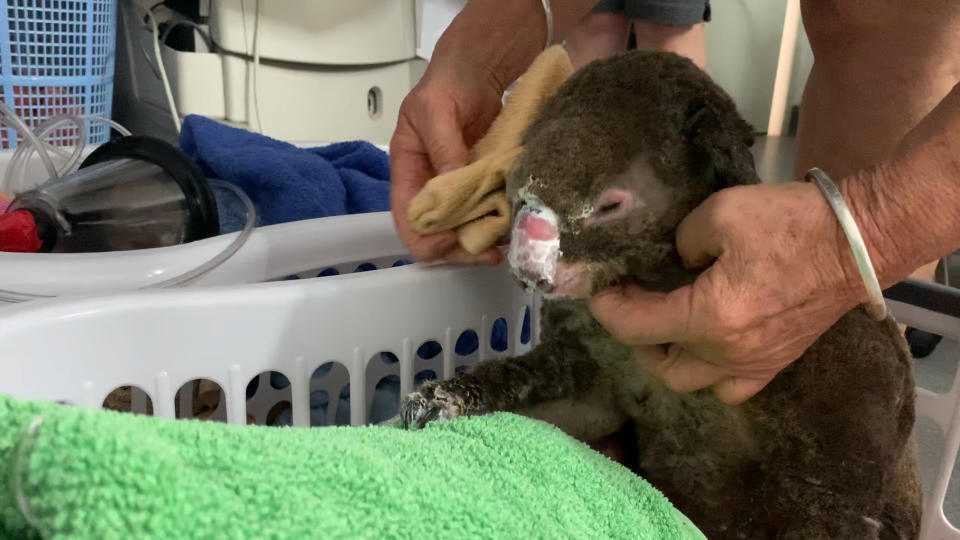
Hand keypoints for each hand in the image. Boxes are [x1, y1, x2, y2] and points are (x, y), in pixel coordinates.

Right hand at [389, 50, 504, 265]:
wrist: (478, 70)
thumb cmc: (448, 84)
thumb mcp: (438, 110)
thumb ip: (444, 147)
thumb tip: (452, 186)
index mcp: (408, 172)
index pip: (407, 218)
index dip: (426, 238)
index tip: (454, 240)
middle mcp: (430, 187)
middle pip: (436, 234)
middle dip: (460, 247)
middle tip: (490, 251)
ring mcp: (457, 189)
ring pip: (463, 229)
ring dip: (482, 239)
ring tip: (506, 238)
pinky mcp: (481, 186)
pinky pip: (486, 213)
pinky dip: (497, 223)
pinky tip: (513, 222)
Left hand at [589, 182, 865, 403]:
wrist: (858, 243)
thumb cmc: (789, 223)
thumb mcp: (719, 213)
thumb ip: (680, 241)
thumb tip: (674, 261)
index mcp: (708, 318)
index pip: (636, 327)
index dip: (607, 307)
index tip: (599, 287)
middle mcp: (727, 354)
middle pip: (659, 365)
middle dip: (634, 336)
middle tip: (633, 301)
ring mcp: (754, 366)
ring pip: (692, 382)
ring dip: (668, 356)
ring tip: (664, 323)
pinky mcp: (776, 364)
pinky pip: (729, 387)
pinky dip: (708, 372)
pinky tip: (705, 344)